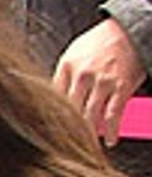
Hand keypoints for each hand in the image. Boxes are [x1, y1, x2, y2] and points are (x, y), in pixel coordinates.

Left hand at [52, 17, 146, 146]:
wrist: (129, 31)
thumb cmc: (99, 43)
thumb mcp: (73, 53)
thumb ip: (63, 75)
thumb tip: (53, 98)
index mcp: (66, 67)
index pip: (53, 98)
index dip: (50, 116)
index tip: (48, 130)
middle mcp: (82, 76)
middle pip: (69, 110)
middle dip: (67, 128)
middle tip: (65, 144)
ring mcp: (102, 83)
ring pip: (89, 116)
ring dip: (88, 133)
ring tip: (86, 145)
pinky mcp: (120, 88)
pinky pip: (113, 115)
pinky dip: (110, 131)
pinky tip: (109, 140)